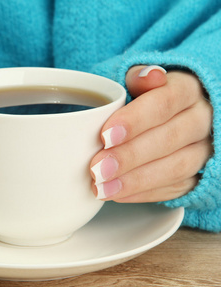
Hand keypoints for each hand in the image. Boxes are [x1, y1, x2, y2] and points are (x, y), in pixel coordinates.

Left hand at [90, 65, 212, 201]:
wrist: (172, 112)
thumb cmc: (145, 94)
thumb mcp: (138, 78)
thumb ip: (138, 78)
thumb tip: (147, 76)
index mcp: (187, 88)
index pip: (165, 102)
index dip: (135, 120)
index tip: (105, 135)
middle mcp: (202, 119)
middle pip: (169, 139)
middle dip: (129, 156)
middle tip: (97, 169)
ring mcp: (204, 148)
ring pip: (176, 167)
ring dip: (135, 181)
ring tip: (102, 188)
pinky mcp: (199, 174)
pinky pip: (176, 188)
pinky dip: (143, 193)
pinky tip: (117, 195)